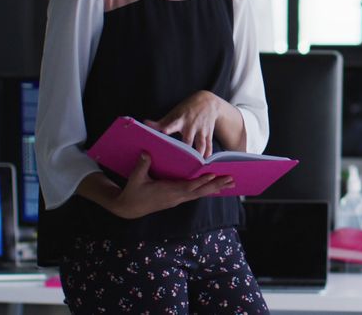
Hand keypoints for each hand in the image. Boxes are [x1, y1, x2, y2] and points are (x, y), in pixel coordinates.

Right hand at [111, 153, 233, 218]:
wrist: (129, 208)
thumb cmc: (133, 192)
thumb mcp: (135, 178)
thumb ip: (142, 165)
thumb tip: (146, 153)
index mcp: (168, 191)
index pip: (188, 186)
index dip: (201, 181)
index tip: (214, 175)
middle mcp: (176, 197)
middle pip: (200, 192)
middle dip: (216, 185)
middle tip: (231, 180)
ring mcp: (177, 200)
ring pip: (199, 194)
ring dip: (214, 188)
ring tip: (229, 184)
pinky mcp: (176, 200)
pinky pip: (195, 195)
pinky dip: (206, 191)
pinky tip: (215, 189)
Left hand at [147, 91, 239, 156]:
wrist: (208, 101)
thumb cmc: (186, 109)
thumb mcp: (174, 113)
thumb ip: (160, 122)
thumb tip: (145, 123)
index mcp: (180, 120)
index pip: (173, 124)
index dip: (168, 128)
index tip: (164, 132)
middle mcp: (191, 126)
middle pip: (188, 139)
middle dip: (185, 150)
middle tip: (180, 161)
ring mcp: (201, 130)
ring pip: (201, 144)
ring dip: (198, 154)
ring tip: (195, 165)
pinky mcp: (208, 133)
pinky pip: (209, 145)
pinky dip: (208, 153)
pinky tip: (205, 162)